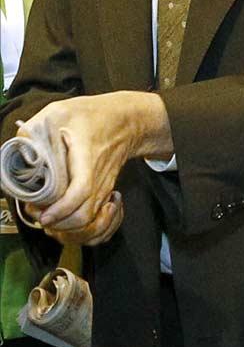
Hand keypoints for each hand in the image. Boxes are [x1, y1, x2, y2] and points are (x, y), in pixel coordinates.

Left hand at [17, 91, 171, 243]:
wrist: (126, 120)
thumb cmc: (92, 115)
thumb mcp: (60, 112)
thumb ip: (34, 130)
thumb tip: (15, 152)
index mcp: (88, 157)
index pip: (81, 191)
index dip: (62, 208)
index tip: (44, 213)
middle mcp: (100, 178)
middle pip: (85, 217)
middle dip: (58, 224)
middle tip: (39, 213)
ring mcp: (104, 189)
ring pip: (92, 226)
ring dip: (69, 232)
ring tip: (52, 220)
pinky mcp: (105, 195)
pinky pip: (100, 225)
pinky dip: (87, 234)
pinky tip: (72, 224)